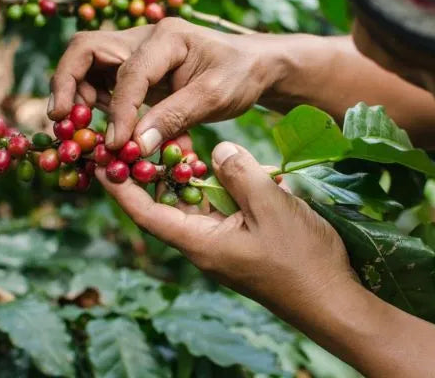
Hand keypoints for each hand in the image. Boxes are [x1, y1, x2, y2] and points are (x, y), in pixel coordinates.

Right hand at [49, 18, 284, 154]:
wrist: (253, 67)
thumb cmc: (239, 76)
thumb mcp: (214, 97)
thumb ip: (174, 118)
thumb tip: (135, 146)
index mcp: (166, 38)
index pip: (129, 72)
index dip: (119, 111)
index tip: (117, 144)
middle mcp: (144, 39)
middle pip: (86, 50)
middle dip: (68, 84)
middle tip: (61, 120)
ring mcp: (137, 53)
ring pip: (88, 66)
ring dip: (79, 96)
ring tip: (81, 130)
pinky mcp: (137, 71)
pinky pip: (104, 84)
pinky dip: (98, 106)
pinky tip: (107, 130)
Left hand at [95, 141, 356, 315]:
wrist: (332, 299)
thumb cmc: (300, 259)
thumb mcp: (270, 207)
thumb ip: (239, 173)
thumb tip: (217, 151)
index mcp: (200, 242)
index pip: (146, 213)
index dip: (121, 187)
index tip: (102, 160)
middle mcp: (204, 244)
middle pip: (168, 204)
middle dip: (156, 172)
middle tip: (146, 137)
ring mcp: (224, 244)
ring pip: (197, 204)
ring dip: (192, 176)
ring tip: (184, 143)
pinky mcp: (243, 242)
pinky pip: (222, 209)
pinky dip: (222, 187)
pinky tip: (233, 167)